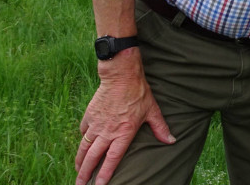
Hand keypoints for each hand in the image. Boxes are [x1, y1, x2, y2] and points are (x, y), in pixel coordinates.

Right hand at [75, 50, 175, 184]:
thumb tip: (172, 140)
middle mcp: (107, 131)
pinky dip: (82, 140)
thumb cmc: (139, 93)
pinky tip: (82, 145)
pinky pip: (83, 131)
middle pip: (93, 157)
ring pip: (84, 147)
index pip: (112, 159)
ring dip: (80, 161)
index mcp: (123, 133)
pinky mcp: (90, 115)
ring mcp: (97, 124)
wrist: (121, 76)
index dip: (105, 173)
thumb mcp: (152, 111)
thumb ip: (160, 128)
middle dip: (85, 173)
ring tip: (77, 171)